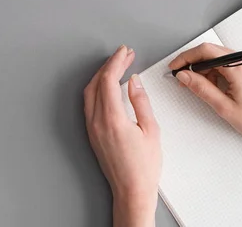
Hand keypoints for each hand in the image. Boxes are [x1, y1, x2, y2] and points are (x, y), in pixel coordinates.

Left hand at [84, 45, 160, 226]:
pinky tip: (109, 85)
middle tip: (125, 54)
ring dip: (102, 75)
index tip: (125, 51)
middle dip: (110, 65)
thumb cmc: (143, 167)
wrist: (131, 191)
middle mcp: (97, 122)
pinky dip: (98, 88)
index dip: (117, 62)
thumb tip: (134, 81)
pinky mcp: (92, 134)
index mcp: (112, 119)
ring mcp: (92, 128)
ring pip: (90, 92)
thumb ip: (141, 102)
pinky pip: (90, 103)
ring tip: (118, 66)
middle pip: (97, 83)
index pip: (109, 80)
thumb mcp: (151, 130)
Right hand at [169, 43, 241, 166]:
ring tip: (198, 88)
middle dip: (193, 64)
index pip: (205, 52)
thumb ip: (201, 88)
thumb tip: (183, 76)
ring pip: (218, 57)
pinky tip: (213, 87)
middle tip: (182, 80)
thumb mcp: (224, 108)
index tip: (174, 68)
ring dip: (204, 69)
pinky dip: (216, 71)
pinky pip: (228, 63)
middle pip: (211, 52)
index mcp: (239, 68)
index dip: (185, 58)